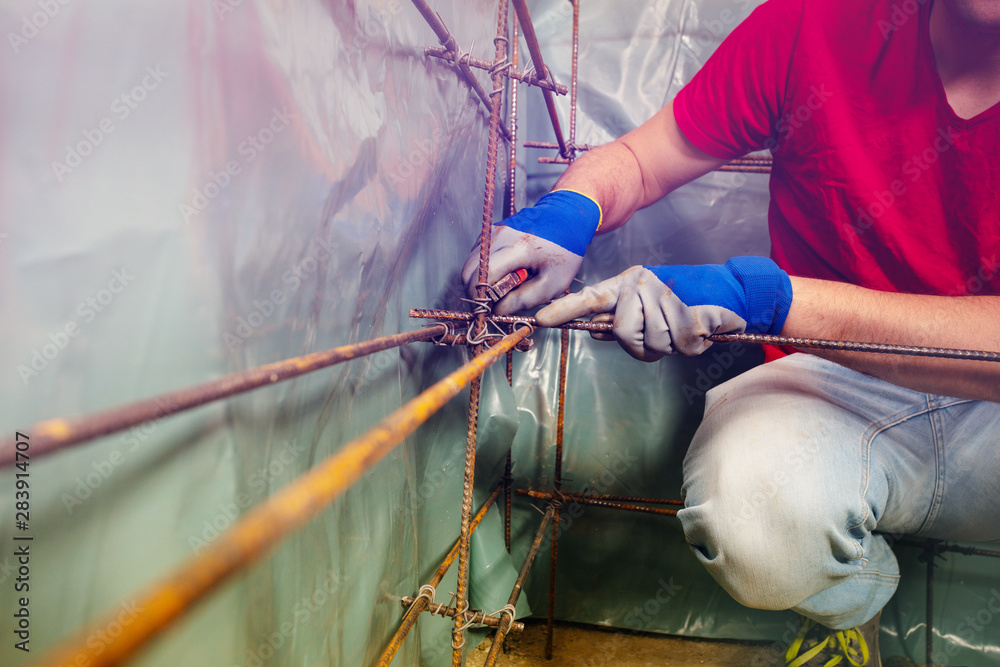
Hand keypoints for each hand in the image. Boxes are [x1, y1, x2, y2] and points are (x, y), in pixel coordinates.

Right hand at [462, 190, 601, 314]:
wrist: (567, 218)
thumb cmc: (564, 252)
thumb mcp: (552, 283)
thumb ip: (523, 300)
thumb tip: (498, 310)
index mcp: (518, 249)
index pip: (484, 277)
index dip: (480, 299)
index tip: (487, 312)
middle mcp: (500, 236)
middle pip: (469, 272)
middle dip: (476, 292)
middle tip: (492, 304)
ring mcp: (493, 232)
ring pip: (470, 263)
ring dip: (478, 281)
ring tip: (500, 289)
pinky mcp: (491, 231)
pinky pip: (477, 255)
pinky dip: (482, 269)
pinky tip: (502, 274)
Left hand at [535, 257, 792, 360]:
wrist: (730, 292)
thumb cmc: (686, 303)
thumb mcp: (647, 310)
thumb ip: (620, 321)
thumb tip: (596, 334)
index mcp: (624, 284)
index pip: (588, 299)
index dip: (564, 311)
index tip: (539, 321)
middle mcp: (637, 283)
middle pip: (623, 333)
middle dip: (644, 345)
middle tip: (664, 337)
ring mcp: (660, 292)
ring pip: (650, 341)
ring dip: (670, 345)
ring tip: (682, 329)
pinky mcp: (684, 303)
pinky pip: (677, 342)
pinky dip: (690, 344)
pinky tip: (697, 329)